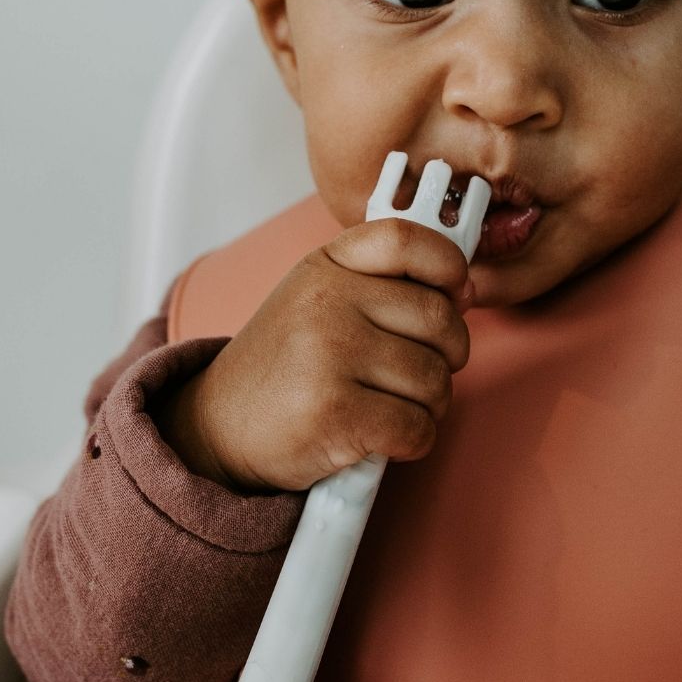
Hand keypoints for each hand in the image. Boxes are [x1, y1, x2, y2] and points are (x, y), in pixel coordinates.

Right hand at [161, 218, 472, 492]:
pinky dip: (413, 441)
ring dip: (429, 405)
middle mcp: (326, 302)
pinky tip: (384, 438)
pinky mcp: (336, 413)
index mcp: (326, 265)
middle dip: (448, 356)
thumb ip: (382, 285)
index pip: (406, 240)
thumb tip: (465, 289)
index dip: (447, 264)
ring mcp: (329, 356)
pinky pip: (416, 427)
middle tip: (420, 372)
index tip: (455, 292)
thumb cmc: (285, 366)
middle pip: (439, 319)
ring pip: (434, 379)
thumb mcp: (319, 300)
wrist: (217, 428)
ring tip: (394, 406)